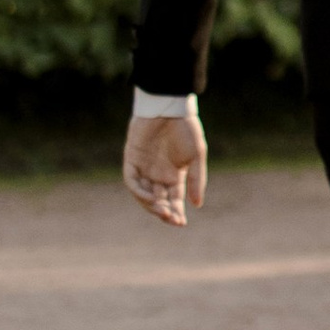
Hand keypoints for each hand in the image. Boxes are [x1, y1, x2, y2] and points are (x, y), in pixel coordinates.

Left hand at [124, 110, 207, 227]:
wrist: (169, 106)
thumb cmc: (186, 128)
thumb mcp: (196, 156)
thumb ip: (195, 180)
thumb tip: (197, 205)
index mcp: (174, 175)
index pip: (174, 200)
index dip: (177, 213)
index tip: (181, 223)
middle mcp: (158, 175)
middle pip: (159, 201)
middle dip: (164, 212)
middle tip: (171, 218)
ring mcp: (144, 168)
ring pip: (144, 194)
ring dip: (151, 205)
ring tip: (162, 210)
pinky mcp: (132, 159)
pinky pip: (132, 181)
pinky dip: (139, 191)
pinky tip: (150, 197)